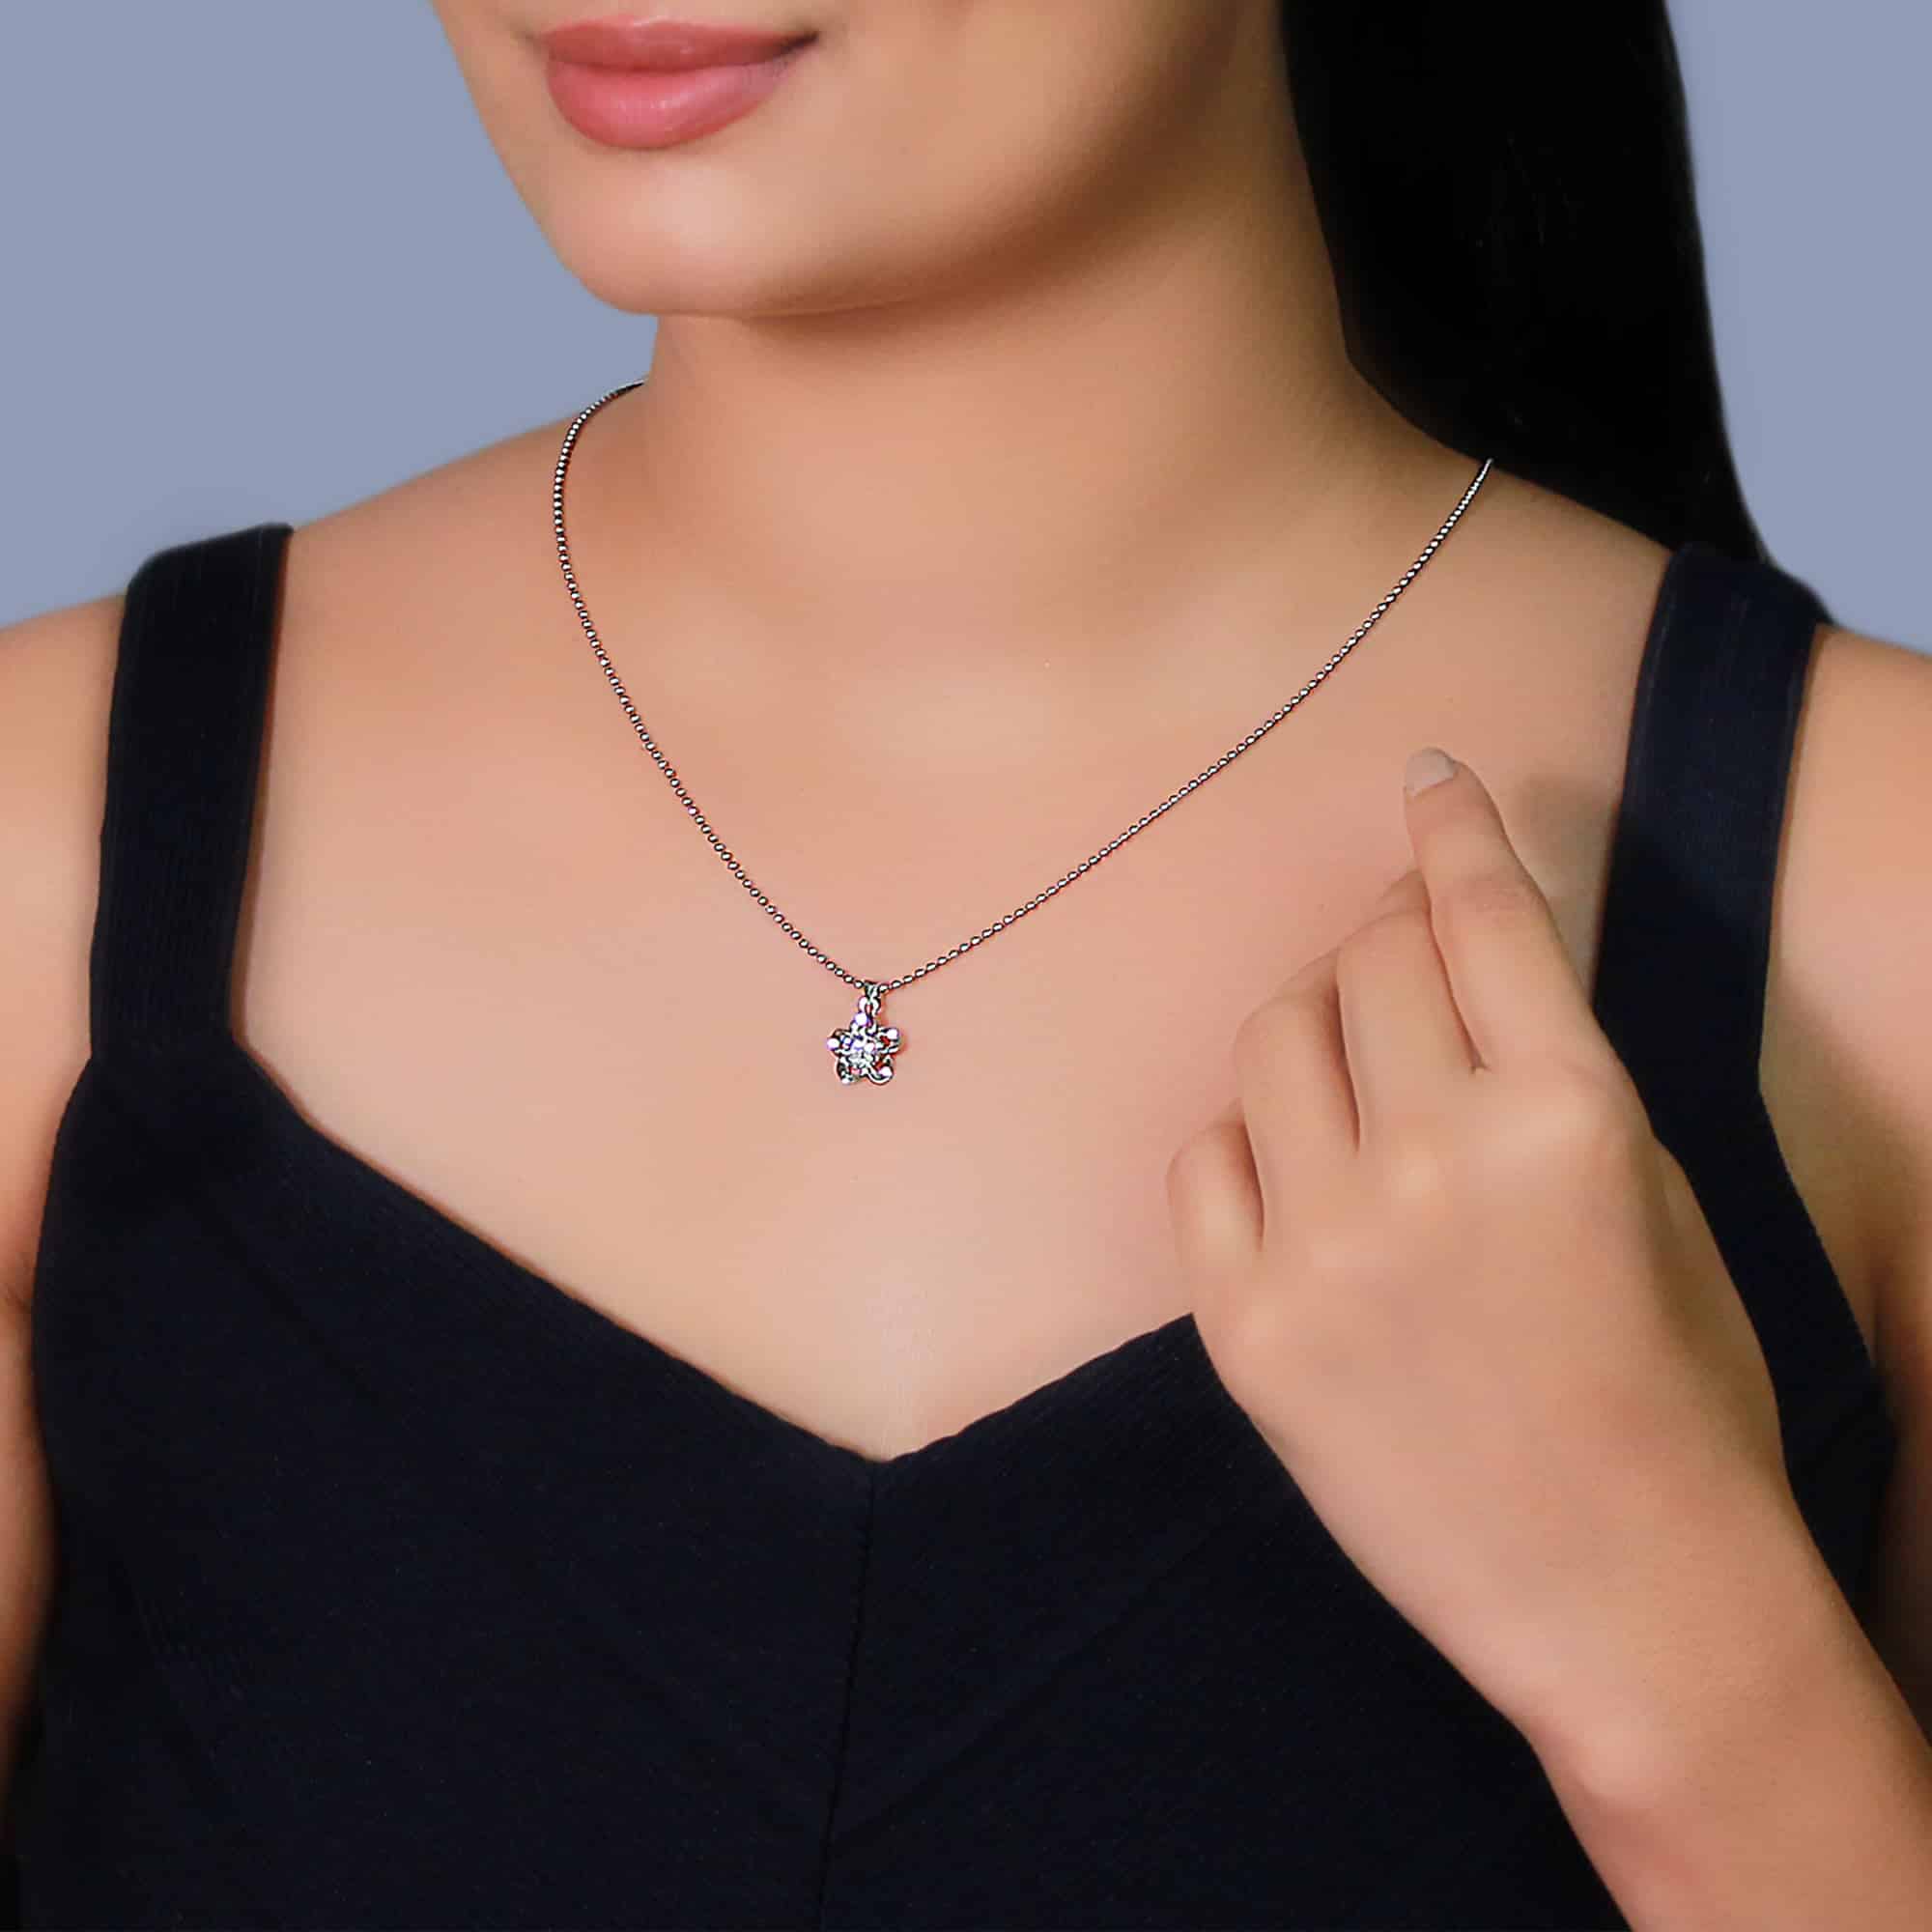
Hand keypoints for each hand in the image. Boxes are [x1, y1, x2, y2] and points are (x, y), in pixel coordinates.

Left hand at [1164, 746, 1800, 1750]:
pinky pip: (1204, 1159)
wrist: (1625, 1595)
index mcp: (1567, 1114)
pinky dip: (1247, 1139)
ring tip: (1353, 1064)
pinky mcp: (1242, 1328)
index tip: (1426, 778)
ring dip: (1314, 1021)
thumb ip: (1549, 1064)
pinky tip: (1296, 1166)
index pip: (1481, 917)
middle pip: (1364, 961)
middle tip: (1401, 954)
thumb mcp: (1651, 1191)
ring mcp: (1322, 1247)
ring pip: (1270, 1041)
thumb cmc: (1678, 1393)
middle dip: (1384, 934)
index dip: (1451, 830)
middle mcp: (1432, 1161)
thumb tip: (1455, 951)